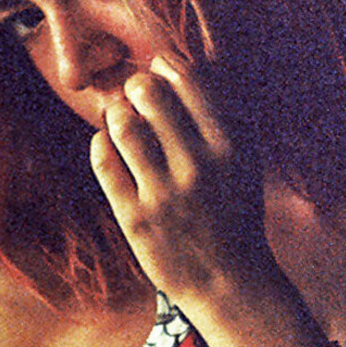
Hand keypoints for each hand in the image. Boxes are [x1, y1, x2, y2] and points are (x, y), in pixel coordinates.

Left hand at [89, 55, 275, 305]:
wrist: (229, 282)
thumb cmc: (234, 213)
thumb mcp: (244, 162)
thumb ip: (222, 115)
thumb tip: (185, 64)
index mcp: (230, 146)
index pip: (189, 79)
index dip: (166, 65)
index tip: (160, 70)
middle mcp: (199, 166)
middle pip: (150, 94)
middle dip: (136, 86)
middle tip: (135, 93)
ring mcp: (165, 194)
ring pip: (123, 126)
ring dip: (116, 114)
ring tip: (121, 119)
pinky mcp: (136, 219)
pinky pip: (104, 162)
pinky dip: (101, 145)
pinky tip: (108, 145)